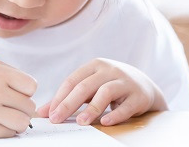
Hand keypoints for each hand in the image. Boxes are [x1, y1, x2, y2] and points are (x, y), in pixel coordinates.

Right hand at [0, 62, 35, 137]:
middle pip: (29, 106)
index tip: (16, 92)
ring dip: (18, 121)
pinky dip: (6, 130)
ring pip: (23, 122)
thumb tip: (33, 90)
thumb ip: (12, 74)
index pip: (31, 86)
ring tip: (6, 116)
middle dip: (22, 107)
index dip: (26, 91)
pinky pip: (10, 133)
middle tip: (9, 106)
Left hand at [36, 58, 165, 126]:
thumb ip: (68, 98)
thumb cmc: (111, 87)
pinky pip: (126, 106)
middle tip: (56, 119)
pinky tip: (105, 122)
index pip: (72, 80)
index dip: (59, 97)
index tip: (49, 114)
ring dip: (92, 108)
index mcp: (95, 66)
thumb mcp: (91, 88)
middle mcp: (109, 70)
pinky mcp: (139, 95)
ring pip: (105, 92)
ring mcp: (125, 81)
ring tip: (81, 122)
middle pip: (85, 86)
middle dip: (69, 103)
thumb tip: (43, 112)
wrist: (145, 87)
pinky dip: (115, 114)